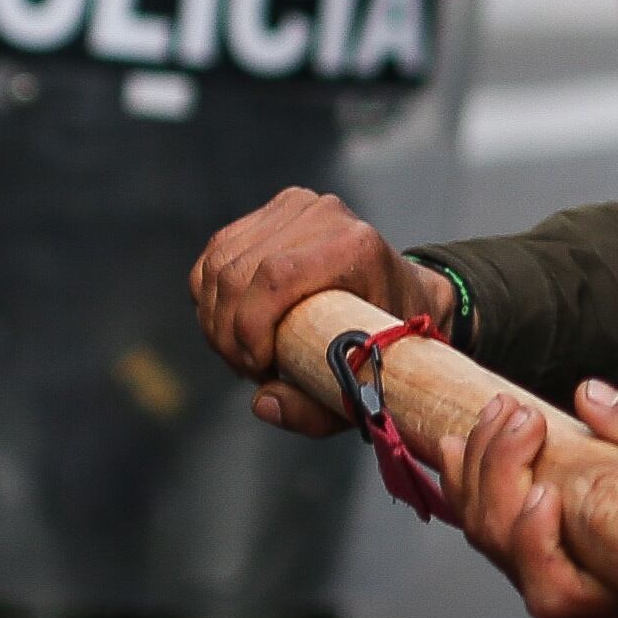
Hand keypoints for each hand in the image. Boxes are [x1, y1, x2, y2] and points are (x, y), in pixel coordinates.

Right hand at [190, 186, 456, 436]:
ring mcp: (296, 207)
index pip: (275, 276)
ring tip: (244, 353)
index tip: (258, 368)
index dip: (248, 326)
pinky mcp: (273, 212)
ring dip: (215, 320)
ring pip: (218, 265)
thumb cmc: (389, 343)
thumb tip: (262, 403)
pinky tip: (234, 326)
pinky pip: (215, 256)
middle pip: (237, 272)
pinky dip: (211, 298)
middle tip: (248, 370)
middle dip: (227, 334)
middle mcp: (325, 215)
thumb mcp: (364, 388)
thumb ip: (315, 410)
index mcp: (356, 247)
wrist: (406, 295)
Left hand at [434, 379, 617, 617]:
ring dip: (480, 465)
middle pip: (505, 545)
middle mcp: (569, 603)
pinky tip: (460, 445)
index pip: (554, 591)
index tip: (545, 489)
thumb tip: (590, 394)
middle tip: (521, 415)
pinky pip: (483, 525)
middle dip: (500, 471)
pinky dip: (467, 482)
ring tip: (497, 413)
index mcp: (614, 601)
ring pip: (485, 532)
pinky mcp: (530, 557)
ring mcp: (543, 579)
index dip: (533, 544)